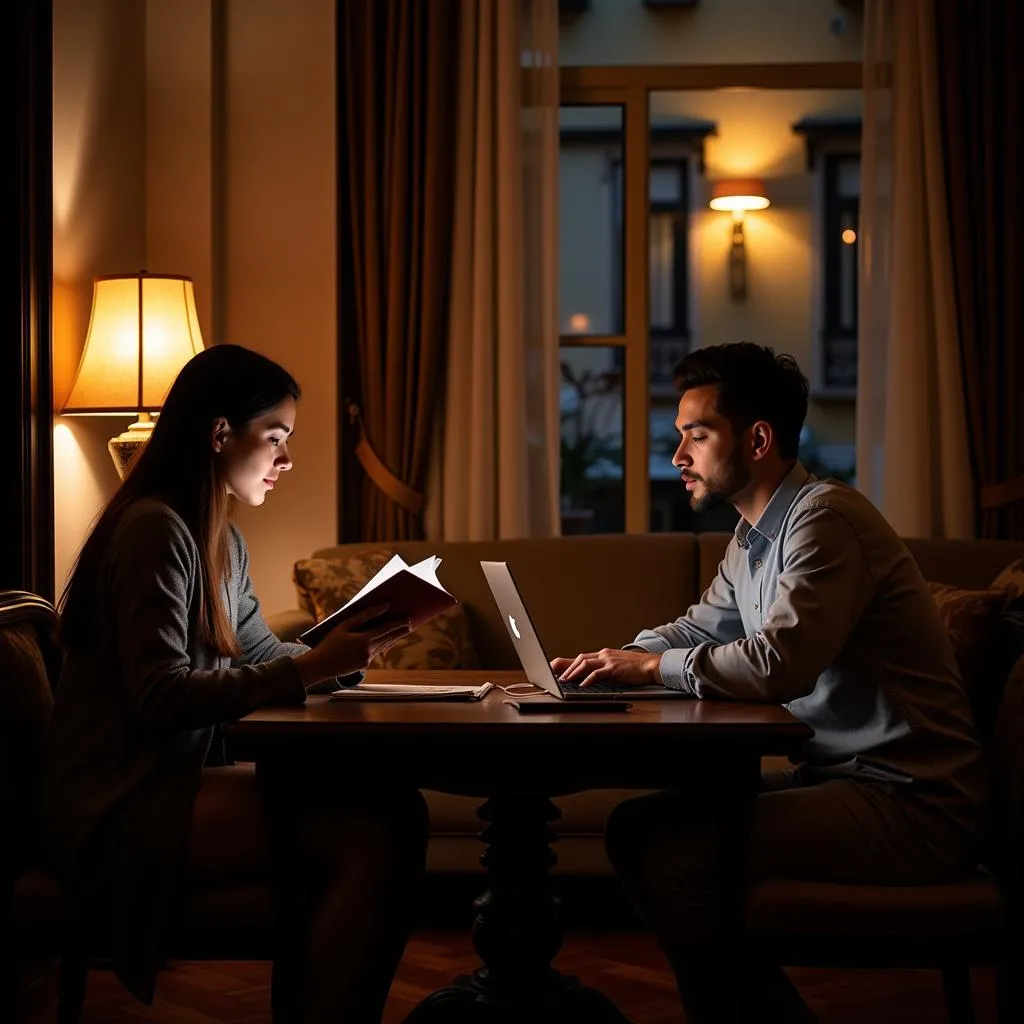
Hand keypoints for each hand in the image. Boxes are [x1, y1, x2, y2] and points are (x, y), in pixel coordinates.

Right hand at [294, 604, 412, 686]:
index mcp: (363, 640)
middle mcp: (368, 651)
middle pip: (388, 639)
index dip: (399, 624)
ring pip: (384, 646)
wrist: (320, 665)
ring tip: (402, 631)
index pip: (386, 629)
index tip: (409, 619)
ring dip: (393, 638)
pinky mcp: (364, 665)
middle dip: (400, 631)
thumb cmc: (330, 642)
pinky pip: (375, 653)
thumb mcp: (344, 625)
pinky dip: (382, 646)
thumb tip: (383, 606)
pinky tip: (386, 641)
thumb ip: (365, 615)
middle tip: (410, 624)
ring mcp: (366, 660)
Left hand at [550, 649, 662, 689]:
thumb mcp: (614, 666)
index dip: (564, 662)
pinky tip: (582, 685)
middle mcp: (603, 655)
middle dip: (564, 666)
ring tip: (563, 681)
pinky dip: (588, 679)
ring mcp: (609, 661)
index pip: (579, 657)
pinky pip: (598, 673)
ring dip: (573, 673)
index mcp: (602, 655)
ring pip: (585, 664)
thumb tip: (586, 677)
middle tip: (550, 673)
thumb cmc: (634, 668)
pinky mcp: (615, 668)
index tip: (551, 667)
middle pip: (579, 659)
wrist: (651, 665)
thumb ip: (601, 669)